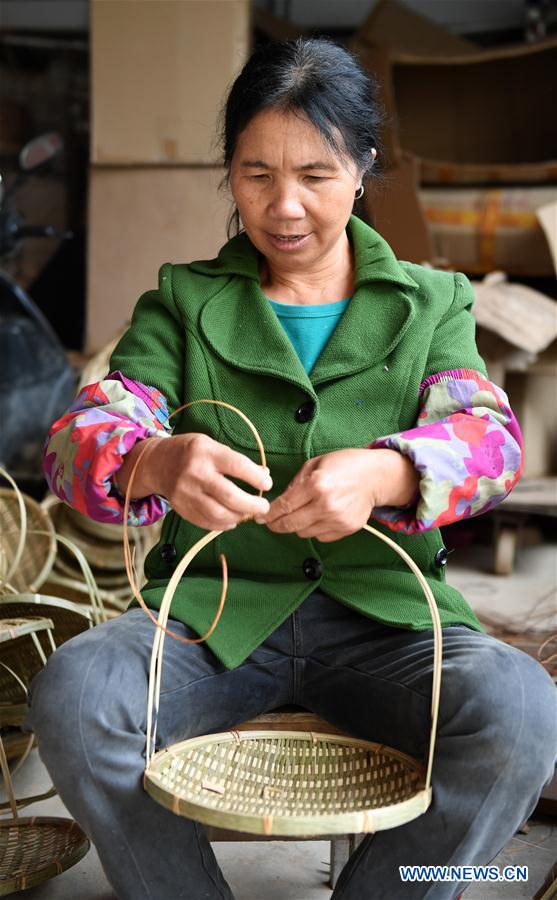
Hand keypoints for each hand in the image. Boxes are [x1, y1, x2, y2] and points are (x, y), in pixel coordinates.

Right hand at [116, 433, 271, 531]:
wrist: (158, 463)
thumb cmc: (192, 452)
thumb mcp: (213, 446)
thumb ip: (237, 461)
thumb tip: (264, 474)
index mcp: (206, 452)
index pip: (237, 466)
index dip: (257, 477)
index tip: (267, 484)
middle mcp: (195, 473)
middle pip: (229, 495)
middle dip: (252, 505)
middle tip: (264, 507)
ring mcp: (186, 493)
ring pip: (218, 514)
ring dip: (239, 517)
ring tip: (247, 514)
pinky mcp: (181, 508)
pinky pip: (206, 522)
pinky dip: (223, 525)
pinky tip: (231, 519)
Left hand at [255, 448, 417, 541]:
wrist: (376, 477)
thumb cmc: (345, 465)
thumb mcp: (315, 464)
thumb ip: (295, 483)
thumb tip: (279, 501)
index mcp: (316, 485)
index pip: (284, 506)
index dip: (268, 514)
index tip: (260, 517)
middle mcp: (325, 505)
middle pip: (290, 525)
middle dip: (276, 525)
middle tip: (270, 522)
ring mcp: (336, 520)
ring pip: (303, 533)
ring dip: (296, 526)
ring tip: (302, 513)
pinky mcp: (345, 529)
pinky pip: (319, 537)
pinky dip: (314, 529)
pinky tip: (319, 516)